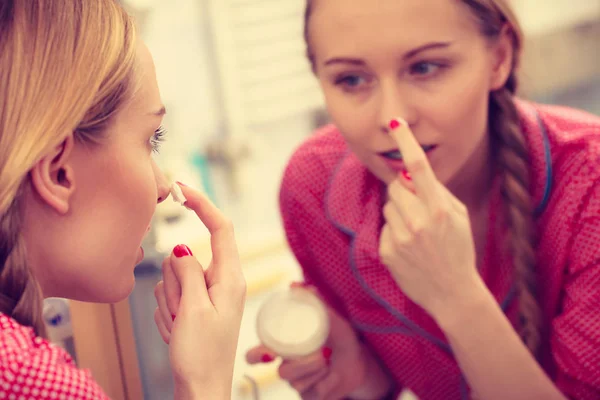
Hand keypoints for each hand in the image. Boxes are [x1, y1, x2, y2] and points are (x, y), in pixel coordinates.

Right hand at [153, 183, 246, 398]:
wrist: (200, 390)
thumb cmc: (202, 355)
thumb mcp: (193, 309)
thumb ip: (188, 272)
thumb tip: (184, 247)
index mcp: (231, 278)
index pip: (221, 228)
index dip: (202, 204)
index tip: (181, 188)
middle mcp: (222, 283)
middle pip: (187, 258)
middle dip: (175, 282)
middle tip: (182, 313)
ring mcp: (207, 297)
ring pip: (174, 279)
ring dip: (170, 302)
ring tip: (182, 327)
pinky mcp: (195, 309)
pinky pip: (170, 298)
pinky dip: (168, 314)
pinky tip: (179, 333)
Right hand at [246, 285, 391, 399]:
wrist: (359, 361)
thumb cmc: (340, 337)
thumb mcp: (331, 317)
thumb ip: (314, 301)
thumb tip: (294, 284)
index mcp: (284, 347)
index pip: (256, 355)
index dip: (255, 356)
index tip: (268, 352)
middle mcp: (286, 366)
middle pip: (281, 372)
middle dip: (301, 364)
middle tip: (321, 354)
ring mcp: (297, 383)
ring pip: (296, 383)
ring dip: (317, 370)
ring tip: (329, 359)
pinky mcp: (309, 396)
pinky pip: (311, 393)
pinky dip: (325, 382)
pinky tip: (332, 374)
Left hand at [379, 118, 482, 319]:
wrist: (452, 293)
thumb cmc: (458, 250)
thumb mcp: (458, 216)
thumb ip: (437, 193)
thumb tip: (412, 176)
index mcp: (439, 209)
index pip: (419, 168)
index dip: (406, 142)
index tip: (395, 124)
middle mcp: (418, 221)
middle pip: (396, 187)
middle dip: (404, 193)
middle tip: (418, 210)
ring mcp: (400, 238)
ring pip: (388, 207)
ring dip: (398, 214)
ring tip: (416, 234)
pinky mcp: (387, 252)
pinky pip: (384, 229)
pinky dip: (393, 234)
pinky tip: (409, 249)